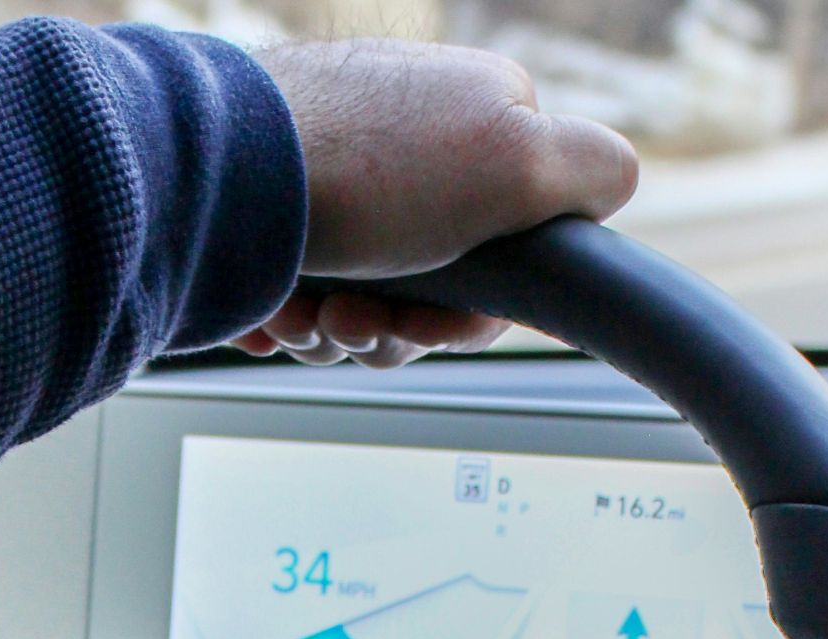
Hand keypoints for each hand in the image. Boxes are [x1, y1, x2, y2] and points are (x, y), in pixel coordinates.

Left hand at [237, 39, 637, 367]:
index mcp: (468, 118)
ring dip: (338, 332)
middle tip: (357, 324)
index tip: (439, 324)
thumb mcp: (521, 157)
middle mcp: (398, 145)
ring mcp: (328, 182)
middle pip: (428, 287)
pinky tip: (271, 311)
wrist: (212, 181)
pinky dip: (286, 318)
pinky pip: (294, 294)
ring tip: (310, 313)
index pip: (509, 244)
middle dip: (394, 329)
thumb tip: (615, 184)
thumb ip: (594, 170)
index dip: (475, 312)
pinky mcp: (264, 219)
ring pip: (359, 300)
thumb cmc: (362, 168)